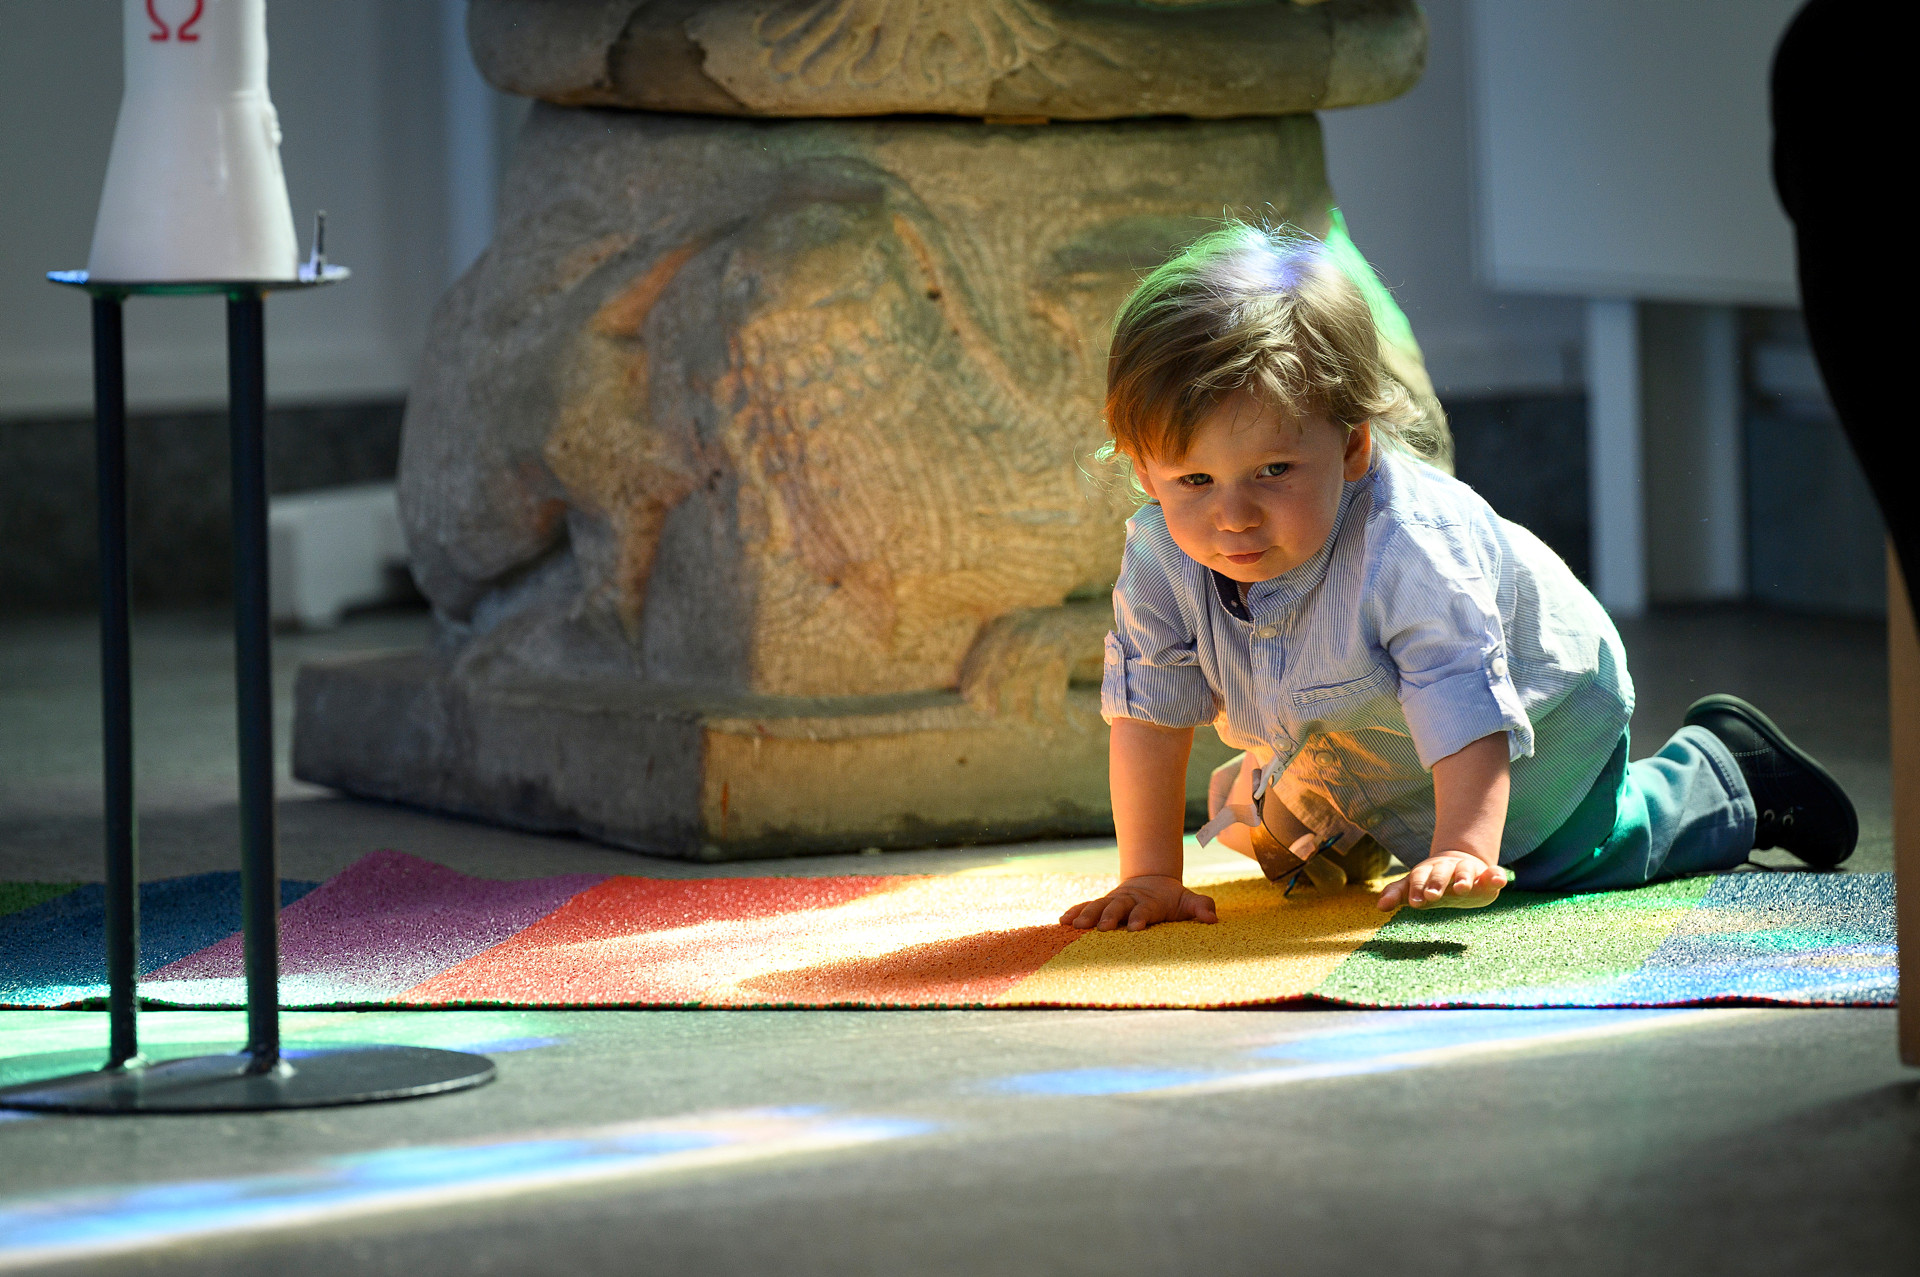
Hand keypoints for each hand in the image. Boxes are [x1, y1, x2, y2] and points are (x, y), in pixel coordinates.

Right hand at [1060, 875, 1217, 930]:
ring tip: (1074, 926)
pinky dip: (1075, 912)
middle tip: (1100, 928)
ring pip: (1098, 906)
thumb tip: (1212, 918)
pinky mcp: (1102, 904)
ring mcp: (1113, 901)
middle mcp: (1129, 900)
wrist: (1152, 881)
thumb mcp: (1188, 901)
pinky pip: (1086, 907)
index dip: (1140, 917)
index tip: (1134, 927)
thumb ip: (1200, 907)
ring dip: (1086, 915)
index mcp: (1150, 902)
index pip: (1145, 910)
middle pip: (1117, 907)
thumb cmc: (1172, 899)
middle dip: (1108, 916)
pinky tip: (1062, 922)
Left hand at [1375, 851, 1506, 911]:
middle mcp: (1448, 869)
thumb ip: (1397, 893)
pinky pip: (1494, 873)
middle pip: (1440, 872)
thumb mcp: (1415, 886)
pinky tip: (1499, 880)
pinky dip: (1496, 876)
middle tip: (1431, 896)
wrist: (1461, 862)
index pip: (1419, 877)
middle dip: (1436, 883)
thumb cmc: (1433, 881)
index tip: (1413, 902)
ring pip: (1466, 870)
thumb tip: (1379, 906)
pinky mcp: (1488, 875)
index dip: (1415, 888)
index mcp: (1428, 872)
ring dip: (1463, 878)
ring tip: (1462, 888)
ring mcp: (1469, 871)